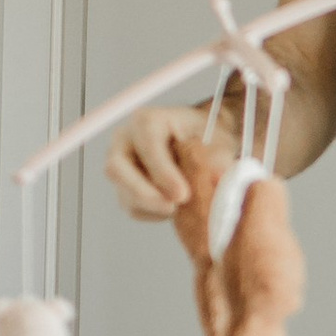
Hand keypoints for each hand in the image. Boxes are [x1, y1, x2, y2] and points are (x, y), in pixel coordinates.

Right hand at [106, 101, 227, 221]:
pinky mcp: (124, 188)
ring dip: (153, 208)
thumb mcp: (218, 140)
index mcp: (147, 121)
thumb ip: (218, 156)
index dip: (162, 171)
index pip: (146, 143)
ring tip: (182, 208)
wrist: (200, 144)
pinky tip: (176, 210)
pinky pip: (133, 208)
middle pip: (117, 169)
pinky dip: (155, 215)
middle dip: (144, 193)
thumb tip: (219, 175)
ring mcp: (121, 166)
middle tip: (173, 208)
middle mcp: (125, 141)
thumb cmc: (206, 137)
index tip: (182, 194)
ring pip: (124, 193)